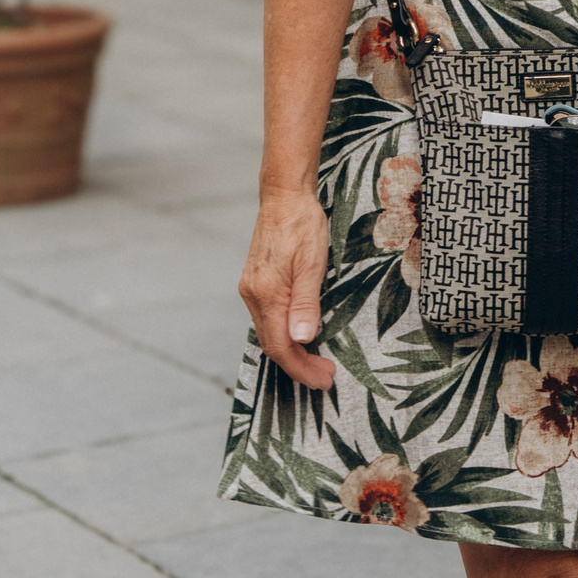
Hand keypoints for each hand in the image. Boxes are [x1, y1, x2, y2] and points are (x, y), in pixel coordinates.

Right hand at [241, 188, 336, 389]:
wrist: (284, 196)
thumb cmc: (303, 225)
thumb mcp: (313, 264)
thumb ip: (306, 304)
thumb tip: (303, 340)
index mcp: (266, 294)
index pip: (281, 346)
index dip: (301, 368)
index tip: (323, 380)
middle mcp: (252, 295)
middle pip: (272, 344)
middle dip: (299, 365)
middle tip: (326, 375)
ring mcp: (251, 289)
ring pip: (269, 332)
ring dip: (293, 351)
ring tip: (318, 361)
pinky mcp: (255, 283)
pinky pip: (268, 318)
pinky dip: (284, 333)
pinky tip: (302, 335)